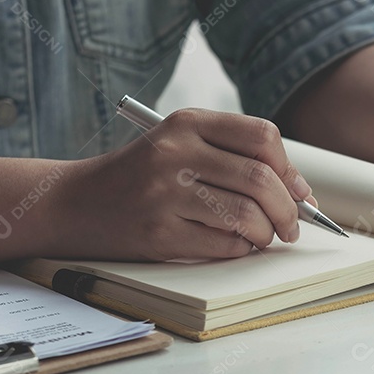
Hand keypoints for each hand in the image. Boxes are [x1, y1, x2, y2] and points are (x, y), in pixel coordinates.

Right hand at [52, 109, 310, 260]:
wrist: (72, 203)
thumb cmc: (142, 176)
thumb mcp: (181, 147)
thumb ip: (235, 158)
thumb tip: (301, 192)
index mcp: (186, 123)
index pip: (262, 136)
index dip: (289, 168)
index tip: (298, 191)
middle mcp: (175, 153)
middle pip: (261, 179)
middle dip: (288, 209)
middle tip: (292, 226)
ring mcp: (164, 193)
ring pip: (247, 215)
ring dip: (266, 233)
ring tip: (262, 237)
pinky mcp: (158, 233)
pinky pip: (223, 244)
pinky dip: (240, 249)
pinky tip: (233, 245)